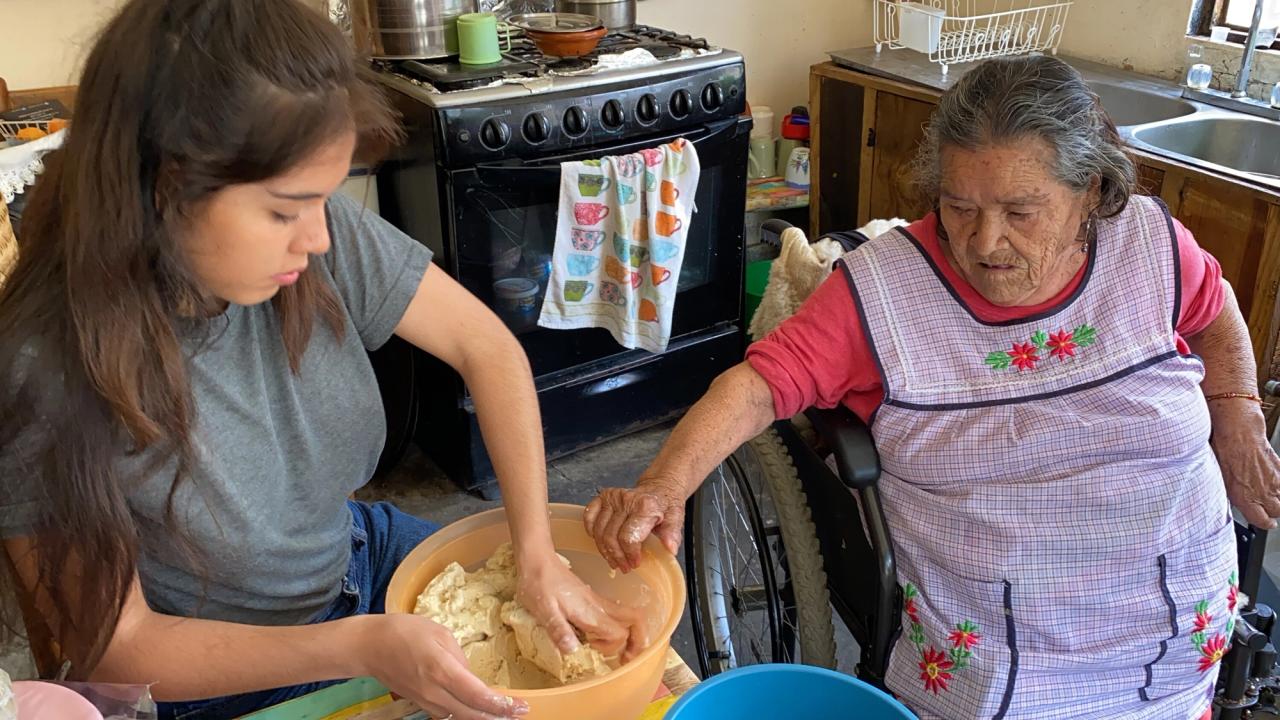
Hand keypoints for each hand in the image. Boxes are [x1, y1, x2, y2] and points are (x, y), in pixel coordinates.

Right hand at [364, 613, 527, 719]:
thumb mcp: (441, 634)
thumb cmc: (406, 632)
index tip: (520, 706)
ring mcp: (426, 702)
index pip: (478, 696)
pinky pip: (448, 713)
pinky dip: (465, 712)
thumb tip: (471, 677)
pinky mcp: (420, 704)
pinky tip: (477, 707)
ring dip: (482, 716)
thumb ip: (460, 658)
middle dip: (498, 716)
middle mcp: (435, 692)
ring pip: (461, 716)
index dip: (502, 705)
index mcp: (442, 670)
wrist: (371, 646)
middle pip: (472, 714)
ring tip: (503, 711)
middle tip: (519, 713)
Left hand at [516, 552, 649, 661]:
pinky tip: (596, 636)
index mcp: (589, 612)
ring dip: (629, 634)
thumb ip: (559, 630)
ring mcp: (596, 601)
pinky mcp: (590, 598)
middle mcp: (598, 606)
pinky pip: (613, 614)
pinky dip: (616, 627)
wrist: (537, 560)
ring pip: (626, 616)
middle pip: (635, 619)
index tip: (591, 648)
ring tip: (619, 651)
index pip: (619, 633)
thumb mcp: (543, 610)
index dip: (612, 647)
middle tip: (627, 657)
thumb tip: (573, 652)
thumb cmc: (538, 583)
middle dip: (638, 640)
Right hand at [584, 476, 684, 572]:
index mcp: (645, 506)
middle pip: (611, 537)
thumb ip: (672, 533)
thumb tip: (670, 549)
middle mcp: (627, 499)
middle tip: (624, 566)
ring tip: (614, 559)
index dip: (630, 554)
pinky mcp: (603, 496)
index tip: (635, 563)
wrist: (660, 487)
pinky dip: (591, 531)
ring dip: (605, 550)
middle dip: (617, 556)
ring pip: (599, 531)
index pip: (629, 537)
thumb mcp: (676, 518)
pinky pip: (589, 516)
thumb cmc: (666, 505)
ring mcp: (613, 497)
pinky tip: (600, 541)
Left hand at [1213, 414, 1279, 527]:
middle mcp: (1262, 492)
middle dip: (1273, 512)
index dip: (1265, 524)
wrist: (1239, 433)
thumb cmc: (1225, 452)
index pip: (1262, 521)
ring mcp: (1274, 481)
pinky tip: (1276, 480)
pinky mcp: (1279, 468)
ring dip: (1278, 498)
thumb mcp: (1220, 478)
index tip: (1266, 523)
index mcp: (1245, 498)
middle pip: (1277, 511)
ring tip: (1271, 496)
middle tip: (1268, 509)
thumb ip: (1231, 493)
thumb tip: (1232, 499)